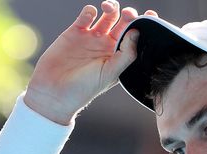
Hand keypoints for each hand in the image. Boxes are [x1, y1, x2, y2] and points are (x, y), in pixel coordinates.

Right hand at [24, 1, 157, 124]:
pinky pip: (86, 16)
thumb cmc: (84, 89)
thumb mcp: (109, 74)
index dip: (144, 25)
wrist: (54, 93)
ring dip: (111, 8)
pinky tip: (90, 15)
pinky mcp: (74, 32)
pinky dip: (90, 11)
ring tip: (109, 8)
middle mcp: (107, 45)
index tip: (151, 15)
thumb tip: (136, 32)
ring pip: (106, 16)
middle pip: (123, 22)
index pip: (135, 37)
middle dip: (128, 14)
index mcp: (118, 56)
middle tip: (128, 14)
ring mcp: (91, 37)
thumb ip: (125, 55)